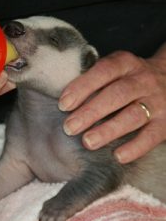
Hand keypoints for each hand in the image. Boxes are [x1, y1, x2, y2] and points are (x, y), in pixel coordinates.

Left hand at [58, 46, 165, 163]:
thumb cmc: (130, 79)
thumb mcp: (116, 71)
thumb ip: (95, 80)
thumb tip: (65, 103)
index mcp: (126, 64)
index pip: (103, 71)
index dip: (82, 87)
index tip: (64, 105)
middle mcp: (143, 81)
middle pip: (117, 95)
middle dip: (90, 112)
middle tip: (69, 127)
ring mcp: (158, 102)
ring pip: (133, 116)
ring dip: (108, 130)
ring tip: (88, 142)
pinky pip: (152, 136)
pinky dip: (135, 147)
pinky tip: (118, 156)